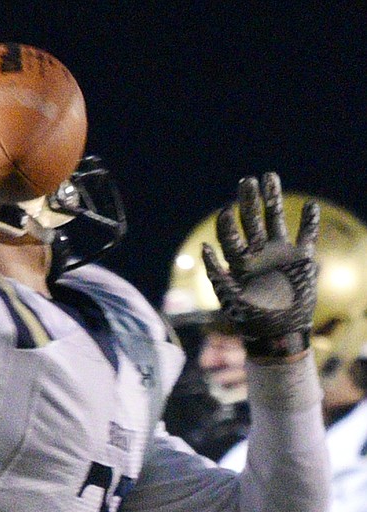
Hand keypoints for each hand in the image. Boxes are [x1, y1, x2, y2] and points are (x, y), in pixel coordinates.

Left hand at [201, 173, 318, 359]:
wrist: (279, 333)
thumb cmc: (252, 319)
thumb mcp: (230, 298)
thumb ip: (216, 274)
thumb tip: (203, 247)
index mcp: (240, 262)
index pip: (230, 235)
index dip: (227, 222)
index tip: (226, 209)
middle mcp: (259, 253)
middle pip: (252, 220)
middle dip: (249, 200)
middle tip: (247, 181)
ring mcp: (280, 252)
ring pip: (275, 219)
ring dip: (274, 198)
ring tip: (270, 177)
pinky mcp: (301, 257)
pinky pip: (307, 233)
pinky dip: (310, 220)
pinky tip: (310, 206)